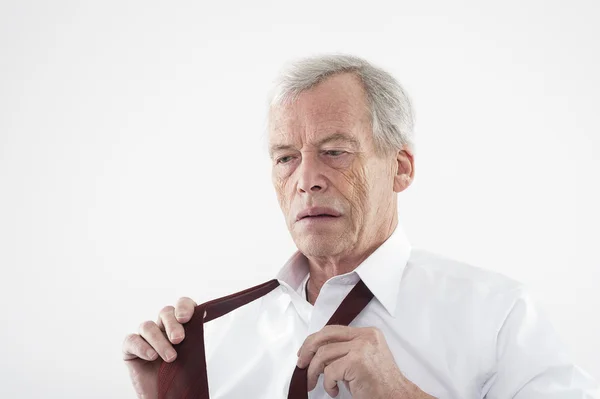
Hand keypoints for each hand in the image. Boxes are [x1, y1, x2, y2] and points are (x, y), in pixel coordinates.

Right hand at [122, 297, 197, 398]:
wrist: (166, 398)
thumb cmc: (181, 379)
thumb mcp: (195, 358)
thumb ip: (198, 340)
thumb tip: (209, 324)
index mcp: (181, 326)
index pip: (182, 305)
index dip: (184, 306)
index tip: (187, 318)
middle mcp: (162, 328)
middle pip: (165, 312)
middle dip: (172, 324)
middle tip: (179, 339)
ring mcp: (145, 338)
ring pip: (148, 326)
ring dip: (159, 340)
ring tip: (170, 358)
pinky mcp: (130, 350)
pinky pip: (131, 340)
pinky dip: (141, 346)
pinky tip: (151, 357)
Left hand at [296, 325, 433, 397]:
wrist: (397, 397)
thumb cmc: (380, 384)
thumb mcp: (363, 360)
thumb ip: (345, 351)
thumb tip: (316, 354)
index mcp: (367, 333)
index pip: (333, 330)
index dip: (315, 340)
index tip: (305, 353)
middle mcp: (365, 336)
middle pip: (325, 335)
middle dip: (308, 350)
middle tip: (301, 365)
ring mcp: (361, 348)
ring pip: (323, 354)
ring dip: (314, 372)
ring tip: (315, 384)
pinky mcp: (356, 362)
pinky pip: (329, 371)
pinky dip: (327, 384)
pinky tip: (334, 391)